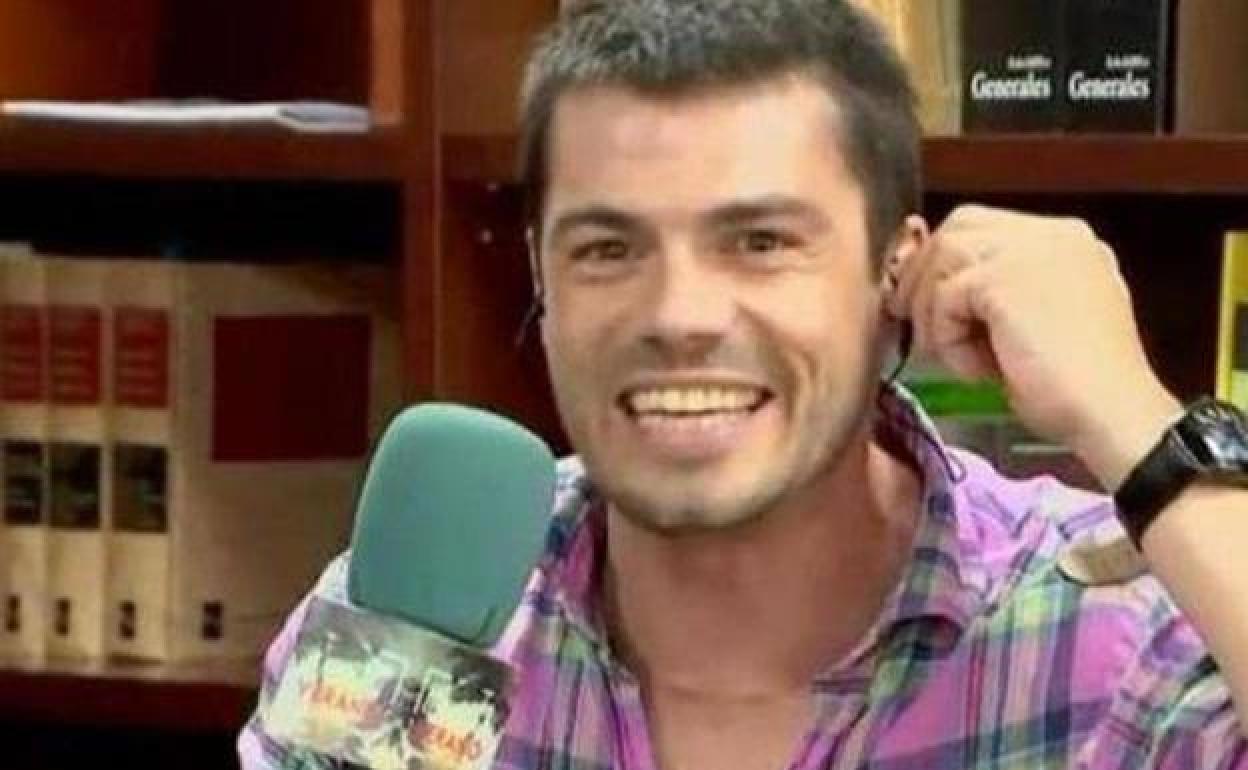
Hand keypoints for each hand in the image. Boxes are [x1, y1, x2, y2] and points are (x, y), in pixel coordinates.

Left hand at [887, 204, 1180, 489]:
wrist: (1110, 414)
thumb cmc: (1075, 390)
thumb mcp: (1034, 327)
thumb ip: (996, 297)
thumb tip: (937, 294)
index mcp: (1066, 242)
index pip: (983, 227)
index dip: (945, 262)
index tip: (924, 301)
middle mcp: (1052, 233)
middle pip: (958, 226)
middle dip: (925, 273)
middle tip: (911, 319)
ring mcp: (1030, 248)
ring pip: (943, 255)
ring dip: (933, 311)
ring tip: (955, 355)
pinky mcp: (1004, 277)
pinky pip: (945, 296)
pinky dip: (948, 338)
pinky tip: (976, 370)